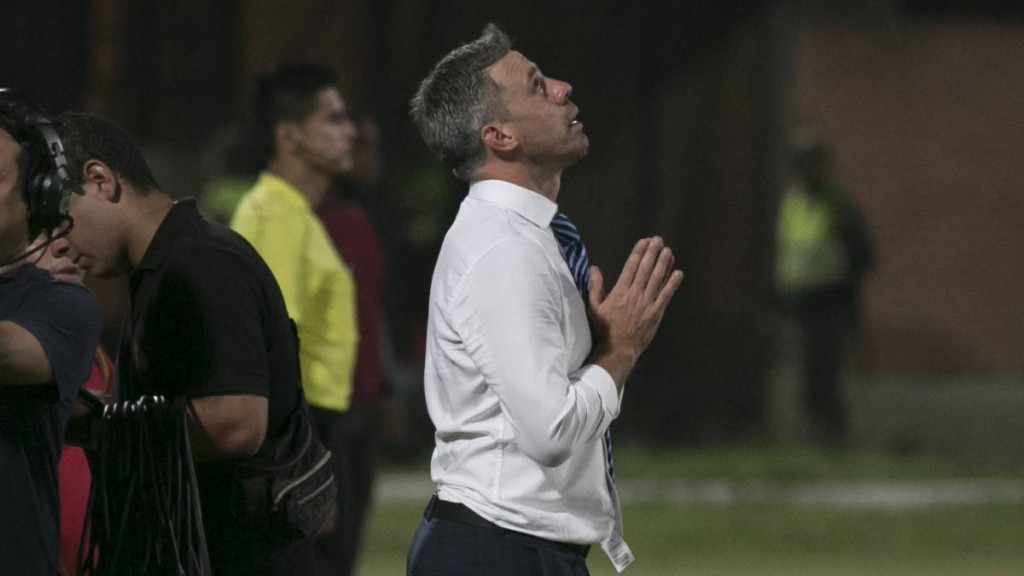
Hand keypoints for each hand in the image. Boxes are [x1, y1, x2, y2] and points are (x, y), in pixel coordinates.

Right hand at [586, 237, 683, 388]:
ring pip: (657, 279)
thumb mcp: (594, 308)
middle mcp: (634, 295)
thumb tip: (594, 268)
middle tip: (659, 240)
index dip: (638, 252)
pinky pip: (666, 295)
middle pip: (645, 269)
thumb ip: (595, 287)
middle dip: (652, 253)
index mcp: (619, 292)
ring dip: (663, 264)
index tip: (644, 241)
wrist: (618, 350)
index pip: (631, 267)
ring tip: (668, 251)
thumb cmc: (604, 329)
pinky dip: (672, 284)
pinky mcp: (656, 313)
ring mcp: (647, 304)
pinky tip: (678, 273)